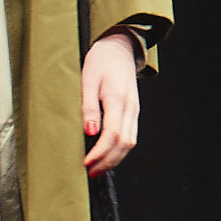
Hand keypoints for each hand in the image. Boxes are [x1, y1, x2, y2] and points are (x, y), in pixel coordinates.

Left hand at [81, 30, 139, 173]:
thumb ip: (88, 106)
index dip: (100, 154)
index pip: (112, 135)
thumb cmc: (100, 61)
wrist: (119, 48)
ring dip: (114, 159)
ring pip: (130, 142)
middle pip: (124, 144)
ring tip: (97, 169)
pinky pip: (130, 136)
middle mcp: (130, 107)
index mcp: (117, 99)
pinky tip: (106, 156)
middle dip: (107, 162)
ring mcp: (134, 110)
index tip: (86, 164)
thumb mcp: (87, 80)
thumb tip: (90, 132)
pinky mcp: (134, 112)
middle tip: (90, 173)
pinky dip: (119, 150)